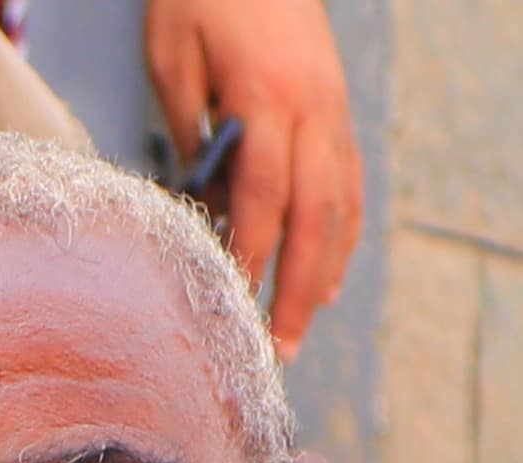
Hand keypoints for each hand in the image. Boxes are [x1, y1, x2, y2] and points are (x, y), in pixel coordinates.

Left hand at [146, 0, 365, 346]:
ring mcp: (335, 107)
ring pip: (340, 204)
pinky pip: (348, 181)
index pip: (263, 195)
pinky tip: (327, 271)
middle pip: (314, 215)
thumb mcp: (174, 53)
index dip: (251, 255)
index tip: (234, 303)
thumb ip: (190, 127)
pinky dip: (340, 232)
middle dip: (297, 287)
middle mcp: (314, 107)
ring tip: (302, 327)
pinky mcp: (339, 105)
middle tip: (279, 348)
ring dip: (323, 271)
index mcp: (268, 94)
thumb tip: (201, 199)